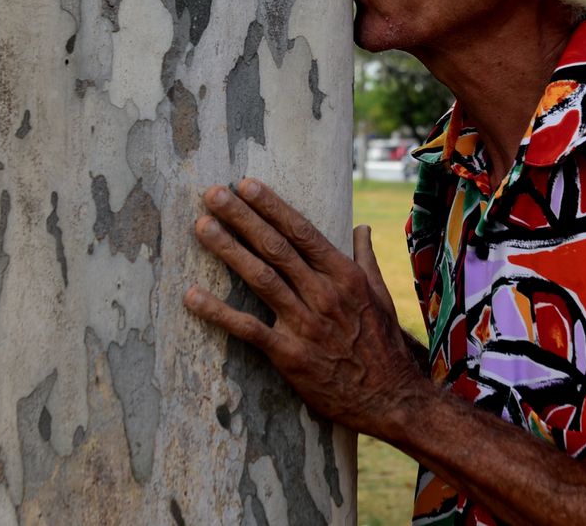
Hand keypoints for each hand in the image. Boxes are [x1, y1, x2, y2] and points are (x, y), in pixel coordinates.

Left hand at [184, 177, 425, 437]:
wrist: (393, 400)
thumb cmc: (384, 346)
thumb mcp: (380, 296)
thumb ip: (365, 258)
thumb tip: (361, 227)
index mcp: (344, 276)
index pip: (301, 231)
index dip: (272, 206)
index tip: (246, 185)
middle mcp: (323, 294)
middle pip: (275, 247)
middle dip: (242, 217)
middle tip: (212, 194)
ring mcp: (305, 324)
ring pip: (260, 278)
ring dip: (228, 250)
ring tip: (202, 226)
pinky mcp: (290, 355)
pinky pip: (248, 329)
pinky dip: (218, 312)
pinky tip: (192, 296)